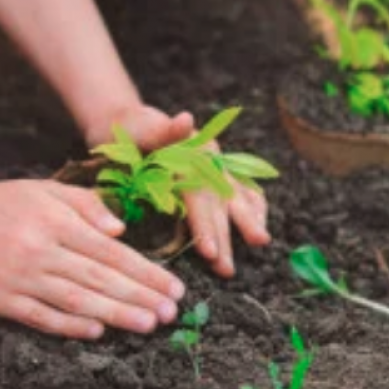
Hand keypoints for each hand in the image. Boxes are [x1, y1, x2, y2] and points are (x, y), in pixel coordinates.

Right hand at [0, 179, 184, 339]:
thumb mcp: (43, 190)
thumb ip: (85, 206)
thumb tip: (120, 231)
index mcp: (55, 221)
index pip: (111, 252)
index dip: (146, 272)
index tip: (174, 287)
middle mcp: (40, 250)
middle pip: (99, 278)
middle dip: (140, 296)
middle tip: (171, 313)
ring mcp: (19, 277)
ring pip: (76, 299)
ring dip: (116, 314)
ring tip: (147, 325)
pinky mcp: (0, 300)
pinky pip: (40, 316)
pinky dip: (70, 325)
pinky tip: (97, 331)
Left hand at [96, 104, 270, 277]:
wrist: (129, 121)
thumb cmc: (129, 130)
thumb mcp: (139, 128)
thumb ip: (164, 130)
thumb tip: (186, 120)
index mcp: (193, 148)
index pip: (200, 194)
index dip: (205, 225)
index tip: (209, 252)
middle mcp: (211, 155)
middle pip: (220, 200)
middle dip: (225, 236)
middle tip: (226, 268)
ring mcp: (217, 162)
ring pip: (235, 195)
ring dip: (247, 222)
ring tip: (258, 245)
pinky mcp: (218, 169)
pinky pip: (243, 188)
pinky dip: (254, 206)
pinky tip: (259, 226)